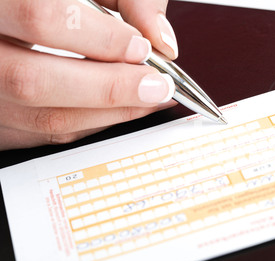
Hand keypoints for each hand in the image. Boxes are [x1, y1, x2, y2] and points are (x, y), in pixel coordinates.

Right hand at [0, 0, 178, 149]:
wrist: (12, 15)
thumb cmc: (42, 2)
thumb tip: (160, 38)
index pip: (41, 18)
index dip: (99, 39)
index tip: (141, 48)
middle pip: (34, 81)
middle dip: (109, 88)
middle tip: (155, 86)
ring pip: (39, 117)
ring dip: (105, 114)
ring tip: (146, 99)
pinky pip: (39, 134)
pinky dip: (87, 125)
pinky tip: (117, 111)